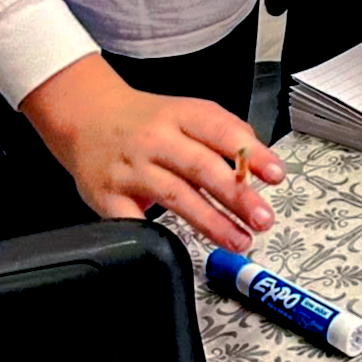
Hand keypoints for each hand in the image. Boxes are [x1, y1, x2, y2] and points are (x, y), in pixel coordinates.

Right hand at [20, 52, 283, 249]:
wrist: (85, 115)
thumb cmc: (147, 120)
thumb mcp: (186, 113)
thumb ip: (221, 135)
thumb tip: (259, 164)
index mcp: (181, 115)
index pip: (222, 131)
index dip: (252, 154)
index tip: (276, 174)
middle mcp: (156, 139)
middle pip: (201, 167)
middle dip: (237, 196)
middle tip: (263, 219)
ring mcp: (131, 169)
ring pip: (176, 196)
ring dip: (211, 222)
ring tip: (240, 240)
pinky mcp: (108, 196)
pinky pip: (135, 221)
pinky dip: (156, 236)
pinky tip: (181, 249)